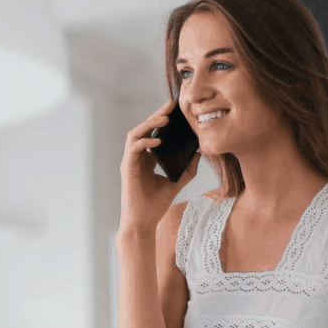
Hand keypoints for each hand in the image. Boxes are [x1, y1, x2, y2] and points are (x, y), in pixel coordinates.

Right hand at [119, 98, 198, 233]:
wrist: (143, 223)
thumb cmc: (155, 206)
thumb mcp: (176, 183)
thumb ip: (187, 168)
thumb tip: (199, 152)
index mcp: (147, 160)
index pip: (153, 134)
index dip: (162, 121)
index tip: (176, 111)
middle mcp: (137, 158)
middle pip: (144, 129)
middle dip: (157, 115)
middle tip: (171, 105)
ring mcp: (130, 162)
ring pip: (135, 134)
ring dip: (149, 123)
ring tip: (165, 118)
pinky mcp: (127, 168)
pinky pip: (133, 148)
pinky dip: (145, 141)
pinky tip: (158, 141)